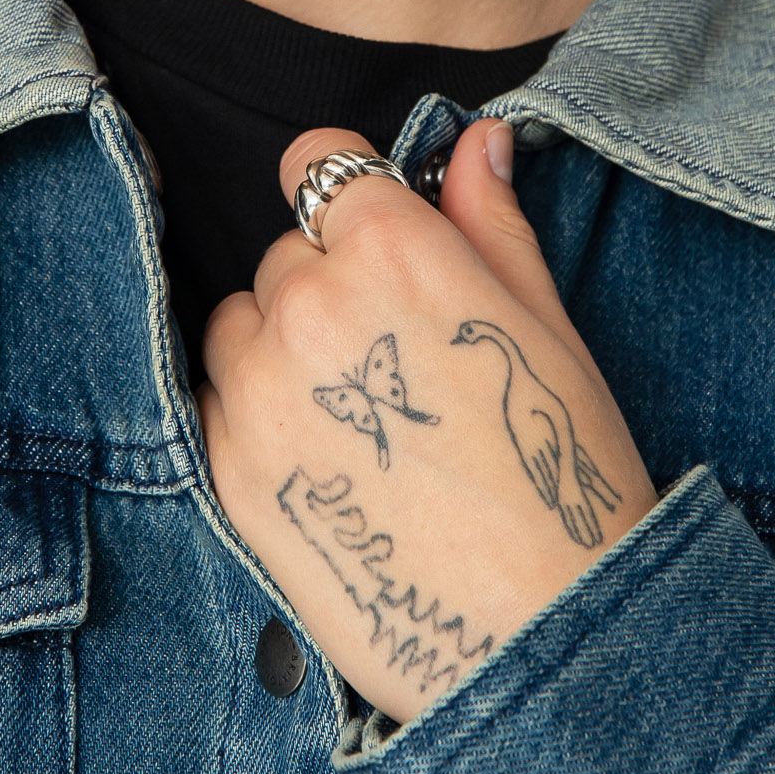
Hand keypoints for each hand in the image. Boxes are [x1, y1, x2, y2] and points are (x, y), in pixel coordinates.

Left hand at [196, 119, 656, 723]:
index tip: (376, 238)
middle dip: (334, 287)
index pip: (322, 162)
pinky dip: (259, 415)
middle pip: (289, 252)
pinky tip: (330, 461)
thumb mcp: (545, 328)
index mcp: (393, 250)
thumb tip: (478, 140)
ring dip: (283, 349)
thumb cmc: (556, 479)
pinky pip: (218, 399)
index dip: (353, 197)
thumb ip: (492, 221)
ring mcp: (258, 387)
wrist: (534, 634)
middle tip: (402, 367)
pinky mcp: (226, 467)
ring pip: (243, 321)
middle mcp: (310, 303)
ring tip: (362, 420)